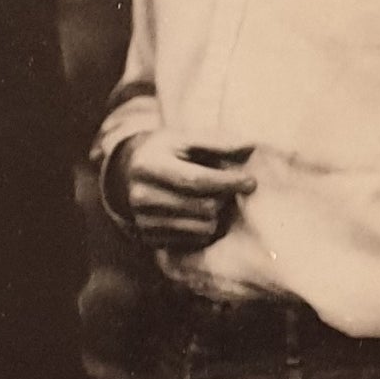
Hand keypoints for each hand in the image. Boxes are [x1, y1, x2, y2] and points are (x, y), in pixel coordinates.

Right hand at [116, 132, 255, 251]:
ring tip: (215, 199)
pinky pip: (195, 240)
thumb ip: (218, 142)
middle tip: (230, 188)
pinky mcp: (150, 239)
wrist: (129, 173)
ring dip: (218, 215)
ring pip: (203, 227)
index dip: (227, 182)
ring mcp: (144, 221)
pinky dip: (206, 228)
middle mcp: (142, 196)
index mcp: (149, 165)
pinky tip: (202, 213)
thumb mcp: (186, 138)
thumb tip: (250, 146)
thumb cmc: (165, 152)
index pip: (196, 180)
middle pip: (203, 206)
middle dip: (225, 198)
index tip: (250, 182)